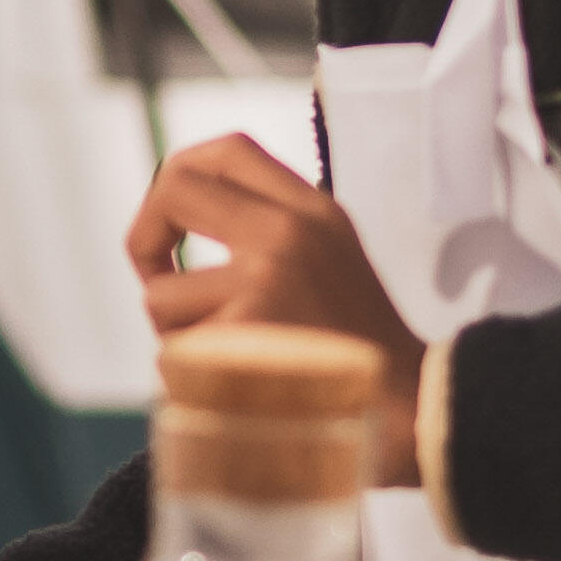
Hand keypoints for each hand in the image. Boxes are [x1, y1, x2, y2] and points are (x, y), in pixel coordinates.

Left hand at [124, 138, 422, 475]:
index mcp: (314, 210)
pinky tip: (234, 391)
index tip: (173, 221)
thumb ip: (269, 230)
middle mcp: (289, 232)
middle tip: (158, 281)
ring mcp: (267, 281)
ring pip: (159, 295)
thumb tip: (174, 220)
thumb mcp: (330, 259)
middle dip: (145, 240)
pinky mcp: (246, 336)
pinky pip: (172, 354)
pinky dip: (189, 380)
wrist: (415, 411)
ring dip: (175, 334)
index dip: (178, 175)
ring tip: (224, 358)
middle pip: (173, 190)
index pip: (227, 149)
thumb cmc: (361, 350)